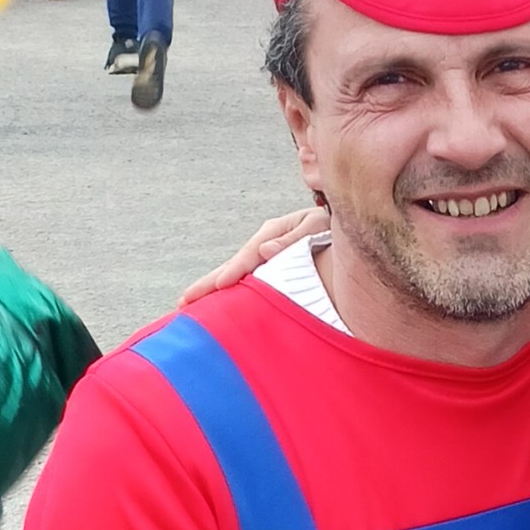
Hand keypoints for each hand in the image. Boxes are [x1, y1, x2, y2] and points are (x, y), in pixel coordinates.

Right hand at [180, 205, 322, 303]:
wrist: (344, 232)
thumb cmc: (332, 228)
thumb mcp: (318, 225)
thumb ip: (295, 237)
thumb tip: (265, 251)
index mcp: (274, 231)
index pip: (250, 254)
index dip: (235, 269)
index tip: (221, 284)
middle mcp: (264, 244)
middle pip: (233, 265)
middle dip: (209, 283)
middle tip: (184, 301)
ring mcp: (264, 256)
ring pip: (236, 275)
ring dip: (213, 289)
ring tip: (190, 304)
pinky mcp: (269, 268)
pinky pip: (247, 281)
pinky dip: (231, 292)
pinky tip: (218, 304)